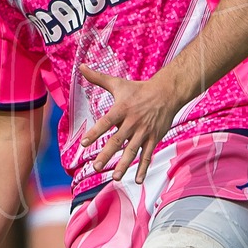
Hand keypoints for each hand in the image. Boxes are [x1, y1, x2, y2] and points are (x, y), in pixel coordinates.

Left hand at [77, 64, 183, 182]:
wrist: (167, 93)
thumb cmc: (138, 89)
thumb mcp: (117, 83)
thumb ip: (98, 78)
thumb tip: (81, 66)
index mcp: (122, 109)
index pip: (106, 122)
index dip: (95, 132)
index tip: (83, 143)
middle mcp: (133, 122)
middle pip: (118, 140)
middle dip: (107, 155)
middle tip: (96, 167)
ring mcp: (144, 132)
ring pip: (133, 151)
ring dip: (124, 165)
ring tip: (114, 177)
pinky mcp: (153, 138)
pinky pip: (147, 155)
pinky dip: (143, 168)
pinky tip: (137, 181)